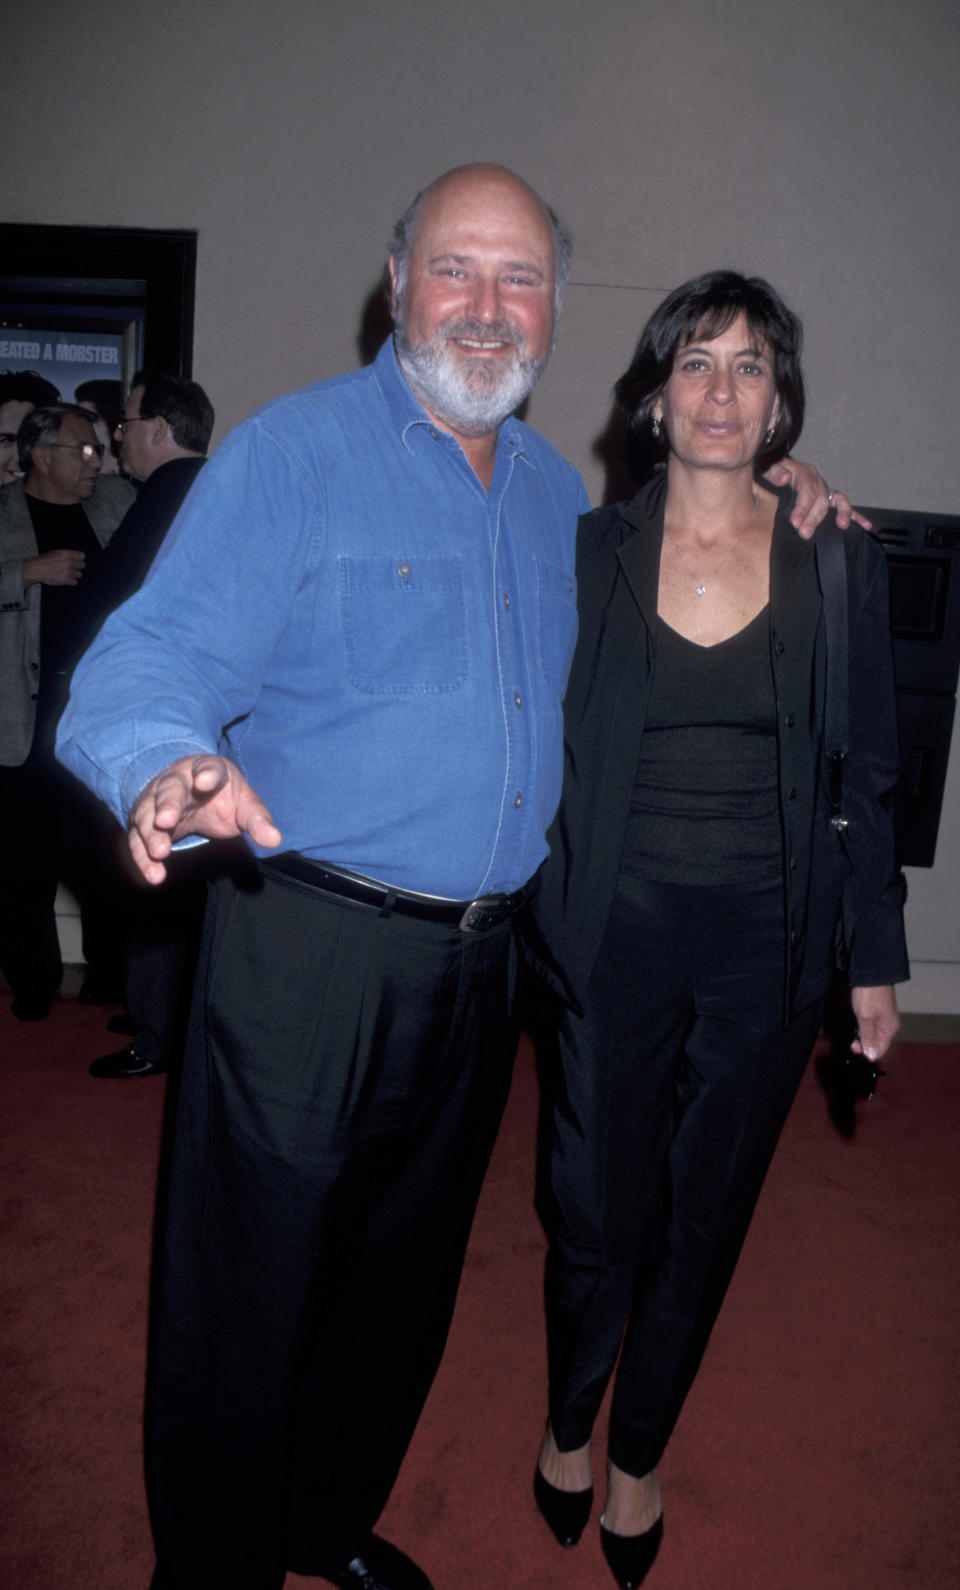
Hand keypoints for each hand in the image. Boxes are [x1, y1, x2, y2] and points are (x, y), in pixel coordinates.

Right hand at [22, 548, 85, 586]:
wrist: (36, 569)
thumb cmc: (43, 560)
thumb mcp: (56, 552)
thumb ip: (66, 555)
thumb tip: (74, 558)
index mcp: (67, 553)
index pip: (82, 556)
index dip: (80, 559)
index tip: (77, 561)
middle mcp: (69, 562)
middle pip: (82, 565)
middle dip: (78, 567)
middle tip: (72, 568)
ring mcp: (68, 571)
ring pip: (80, 574)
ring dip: (75, 575)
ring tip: (68, 574)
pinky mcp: (66, 580)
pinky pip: (75, 582)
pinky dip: (71, 582)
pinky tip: (67, 580)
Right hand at [128, 754, 281, 883]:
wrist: (191, 793)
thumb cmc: (221, 796)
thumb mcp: (243, 804)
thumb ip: (257, 820)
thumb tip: (274, 840)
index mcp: (205, 769)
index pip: (207, 767)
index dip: (206, 773)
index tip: (205, 781)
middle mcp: (175, 781)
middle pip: (169, 790)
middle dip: (167, 805)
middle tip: (166, 822)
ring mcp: (155, 801)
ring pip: (148, 815)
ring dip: (151, 834)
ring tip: (159, 853)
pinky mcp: (144, 824)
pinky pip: (138, 840)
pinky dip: (143, 857)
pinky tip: (153, 875)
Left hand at [763, 459, 872, 537]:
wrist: (776, 471)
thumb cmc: (772, 472)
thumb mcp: (769, 468)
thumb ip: (775, 472)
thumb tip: (786, 478)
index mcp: (804, 472)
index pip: (807, 490)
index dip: (802, 506)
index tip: (795, 522)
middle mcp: (818, 480)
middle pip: (821, 499)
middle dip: (814, 518)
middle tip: (805, 533)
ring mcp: (825, 490)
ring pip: (837, 501)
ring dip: (841, 514)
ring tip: (841, 526)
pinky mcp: (829, 499)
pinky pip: (844, 506)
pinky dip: (856, 516)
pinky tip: (865, 526)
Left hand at [850, 984, 899, 1060]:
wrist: (871, 972)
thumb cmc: (870, 994)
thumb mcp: (866, 1018)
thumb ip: (868, 1037)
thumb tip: (872, 1055)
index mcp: (889, 1029)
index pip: (880, 1050)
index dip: (867, 1052)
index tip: (854, 1046)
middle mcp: (889, 1024)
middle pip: (876, 1043)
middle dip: (863, 1043)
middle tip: (852, 1040)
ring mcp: (883, 1017)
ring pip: (872, 1033)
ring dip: (862, 1034)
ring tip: (855, 1026)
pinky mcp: (877, 1010)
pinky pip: (870, 1024)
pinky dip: (863, 1025)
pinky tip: (857, 1020)